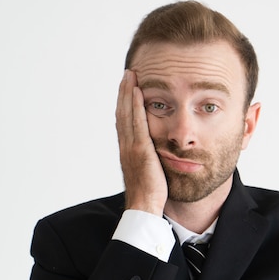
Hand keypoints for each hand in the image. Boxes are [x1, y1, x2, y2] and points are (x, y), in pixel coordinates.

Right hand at [115, 70, 167, 215]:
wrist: (144, 206)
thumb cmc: (150, 193)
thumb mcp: (149, 170)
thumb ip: (150, 157)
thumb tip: (156, 150)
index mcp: (127, 150)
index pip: (124, 120)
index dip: (124, 102)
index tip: (127, 87)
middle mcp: (126, 146)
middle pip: (122, 112)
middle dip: (124, 92)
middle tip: (128, 73)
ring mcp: (131, 147)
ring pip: (127, 114)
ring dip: (128, 93)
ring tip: (131, 75)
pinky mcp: (141, 150)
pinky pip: (138, 123)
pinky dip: (136, 107)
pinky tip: (138, 93)